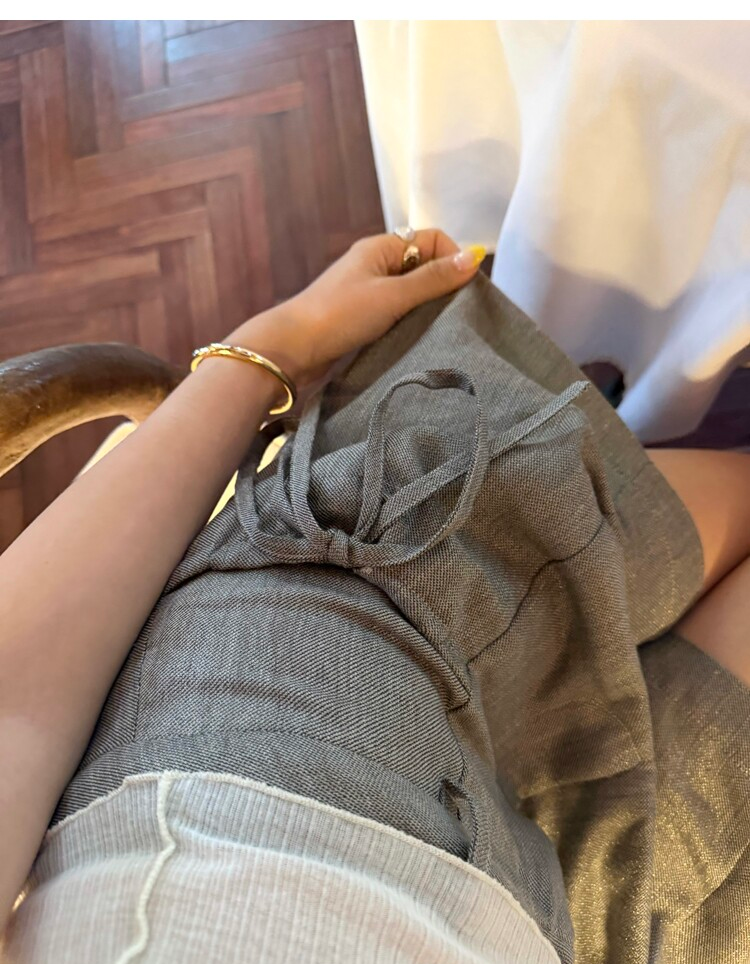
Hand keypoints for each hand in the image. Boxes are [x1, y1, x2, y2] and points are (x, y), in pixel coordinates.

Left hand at [227, 230, 485, 385]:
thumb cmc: (340, 316)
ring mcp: (367, 293)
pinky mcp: (362, 320)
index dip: (452, 259)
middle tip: (457, 314)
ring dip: (426, 308)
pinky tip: (418, 339)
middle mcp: (375, 266)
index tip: (464, 290)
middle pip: (423, 266)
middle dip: (442, 286)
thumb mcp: (392, 295)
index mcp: (380, 248)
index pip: (432, 240)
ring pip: (411, 294)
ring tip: (440, 329)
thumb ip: (433, 279)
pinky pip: (397, 314)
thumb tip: (474, 257)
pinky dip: (410, 323)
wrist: (292, 350)